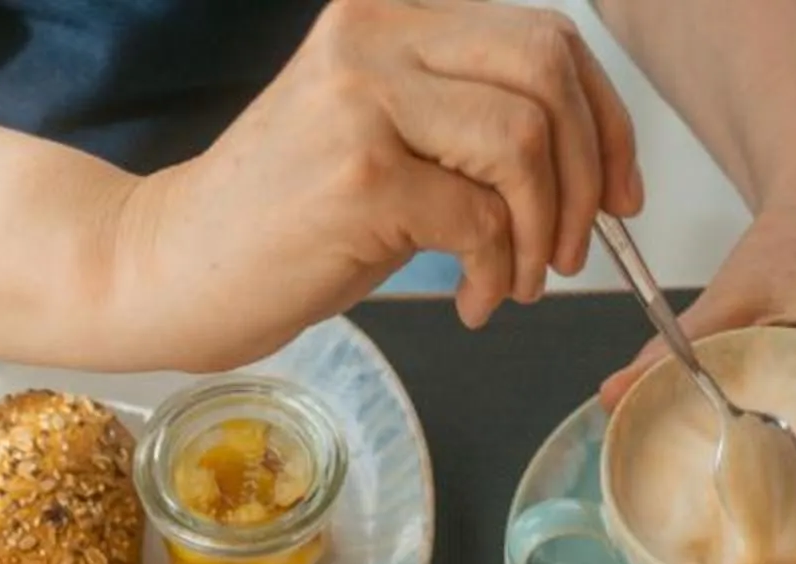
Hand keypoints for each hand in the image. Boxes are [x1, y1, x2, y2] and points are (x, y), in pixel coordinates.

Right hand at [109, 0, 640, 365]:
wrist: (175, 267)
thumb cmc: (284, 221)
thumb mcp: (386, 143)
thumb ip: (468, 126)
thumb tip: (590, 163)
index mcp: (392, 14)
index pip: (545, 37)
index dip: (605, 119)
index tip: (620, 193)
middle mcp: (378, 35)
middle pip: (547, 74)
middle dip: (587, 177)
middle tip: (572, 251)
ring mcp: (366, 100)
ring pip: (524, 142)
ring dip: (544, 233)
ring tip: (518, 284)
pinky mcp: (359, 177)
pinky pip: (480, 220)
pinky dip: (498, 274)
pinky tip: (472, 303)